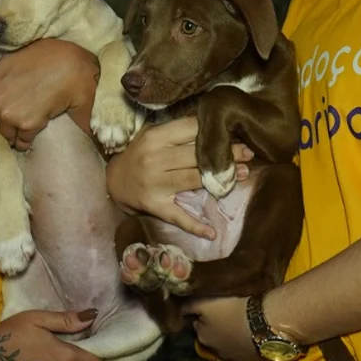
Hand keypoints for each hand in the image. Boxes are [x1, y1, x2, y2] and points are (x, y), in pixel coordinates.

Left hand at [0, 37, 99, 150]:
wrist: (71, 69)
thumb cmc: (45, 55)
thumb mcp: (11, 51)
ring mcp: (8, 115)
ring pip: (2, 135)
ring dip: (11, 132)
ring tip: (24, 120)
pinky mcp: (26, 126)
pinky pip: (21, 142)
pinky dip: (27, 139)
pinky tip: (35, 127)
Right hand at [105, 117, 253, 239]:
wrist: (112, 182)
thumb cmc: (139, 154)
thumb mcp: (152, 136)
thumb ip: (177, 131)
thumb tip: (214, 127)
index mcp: (155, 138)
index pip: (190, 129)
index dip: (215, 131)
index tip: (237, 132)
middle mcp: (154, 160)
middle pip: (197, 155)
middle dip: (227, 154)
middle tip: (249, 154)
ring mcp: (154, 184)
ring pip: (193, 180)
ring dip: (221, 179)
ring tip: (242, 174)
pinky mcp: (154, 206)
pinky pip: (177, 216)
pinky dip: (194, 226)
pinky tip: (212, 232)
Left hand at [185, 295, 261, 360]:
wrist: (263, 325)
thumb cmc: (232, 310)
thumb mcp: (206, 302)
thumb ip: (191, 305)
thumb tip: (182, 308)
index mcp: (202, 336)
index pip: (197, 322)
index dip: (202, 313)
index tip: (210, 306)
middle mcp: (214, 350)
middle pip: (211, 335)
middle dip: (215, 327)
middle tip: (225, 313)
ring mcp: (233, 357)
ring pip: (227, 344)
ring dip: (229, 336)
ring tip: (239, 324)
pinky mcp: (249, 360)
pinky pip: (242, 350)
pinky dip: (243, 343)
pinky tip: (250, 334)